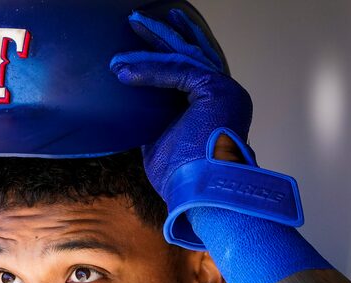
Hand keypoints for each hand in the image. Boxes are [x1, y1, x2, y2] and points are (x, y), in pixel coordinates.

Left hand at [111, 9, 301, 249]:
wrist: (201, 195)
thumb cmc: (183, 179)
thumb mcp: (161, 143)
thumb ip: (153, 122)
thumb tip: (132, 112)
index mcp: (213, 106)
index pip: (190, 70)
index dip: (169, 52)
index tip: (147, 38)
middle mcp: (224, 93)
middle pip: (192, 54)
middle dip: (166, 35)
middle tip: (140, 20)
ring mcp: (223, 90)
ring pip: (186, 56)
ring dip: (156, 42)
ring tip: (133, 26)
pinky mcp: (217, 90)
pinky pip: (178, 70)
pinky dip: (151, 69)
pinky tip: (126, 69)